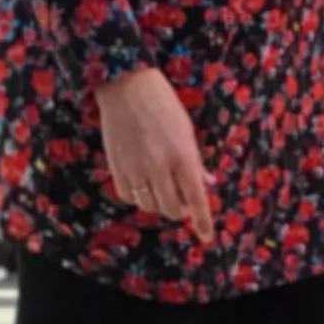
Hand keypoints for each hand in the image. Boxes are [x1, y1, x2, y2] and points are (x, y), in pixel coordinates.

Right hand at [94, 67, 215, 246]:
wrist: (126, 86)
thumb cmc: (163, 104)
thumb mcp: (186, 131)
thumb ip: (196, 161)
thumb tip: (207, 183)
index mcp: (182, 156)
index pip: (196, 199)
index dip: (203, 222)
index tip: (206, 237)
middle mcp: (159, 167)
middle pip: (172, 208)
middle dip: (181, 210)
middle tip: (183, 201)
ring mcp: (135, 169)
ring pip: (149, 206)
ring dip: (159, 204)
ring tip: (162, 190)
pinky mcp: (116, 167)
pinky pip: (129, 196)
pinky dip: (138, 196)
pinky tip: (142, 185)